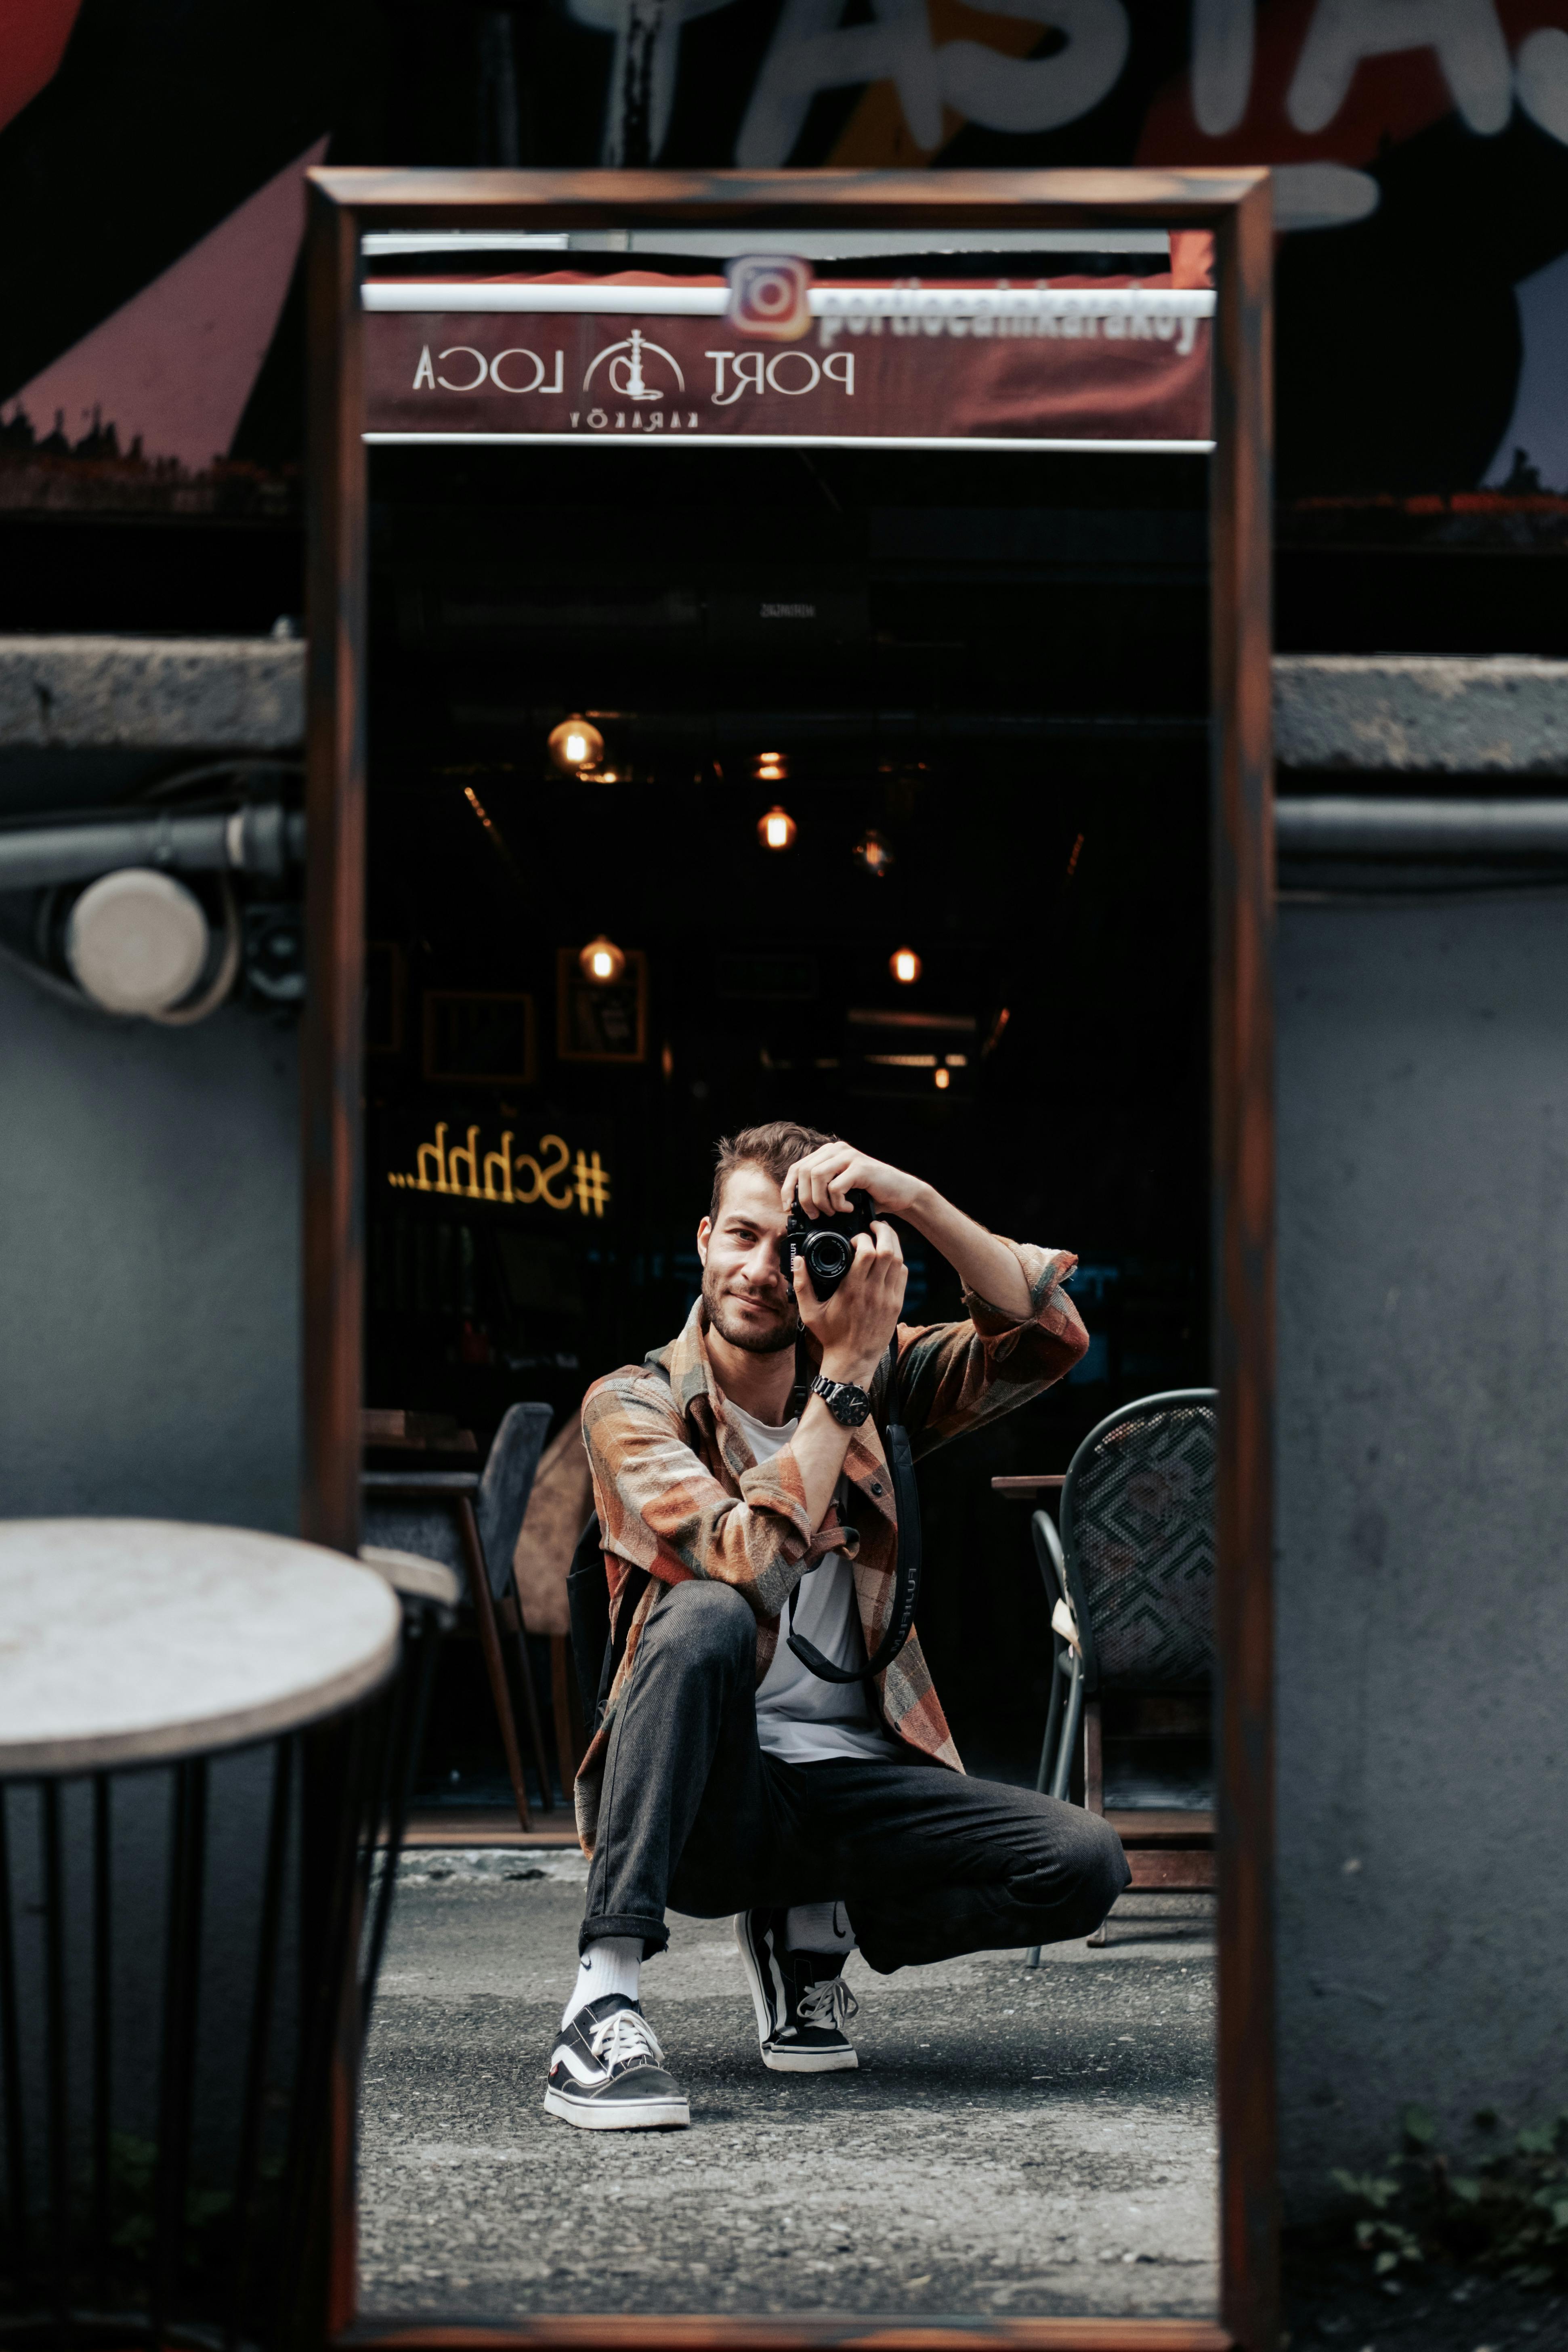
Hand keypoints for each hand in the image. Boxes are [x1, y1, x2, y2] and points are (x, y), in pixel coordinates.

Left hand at [781, 1140, 924, 1222]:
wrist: (901, 1194)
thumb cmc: (870, 1195)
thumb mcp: (840, 1191)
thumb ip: (820, 1191)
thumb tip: (794, 1207)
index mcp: (828, 1153)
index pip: (797, 1167)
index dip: (788, 1189)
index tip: (788, 1208)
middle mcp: (836, 1150)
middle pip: (804, 1172)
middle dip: (805, 1199)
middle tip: (816, 1215)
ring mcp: (849, 1156)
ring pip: (816, 1176)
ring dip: (820, 1200)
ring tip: (833, 1212)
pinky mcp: (860, 1167)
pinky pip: (836, 1186)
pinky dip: (838, 1203)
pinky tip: (849, 1208)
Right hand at [793, 1220, 906, 1388]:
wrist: (853, 1361)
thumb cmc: (831, 1336)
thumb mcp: (809, 1312)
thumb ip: (802, 1284)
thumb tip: (798, 1260)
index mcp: (853, 1290)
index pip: (867, 1253)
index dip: (863, 1238)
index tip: (854, 1238)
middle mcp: (874, 1292)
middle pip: (888, 1251)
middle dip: (883, 1231)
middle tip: (874, 1225)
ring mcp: (888, 1298)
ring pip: (899, 1260)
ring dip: (892, 1243)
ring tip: (882, 1236)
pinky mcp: (897, 1305)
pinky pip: (903, 1275)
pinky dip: (898, 1262)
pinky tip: (888, 1258)